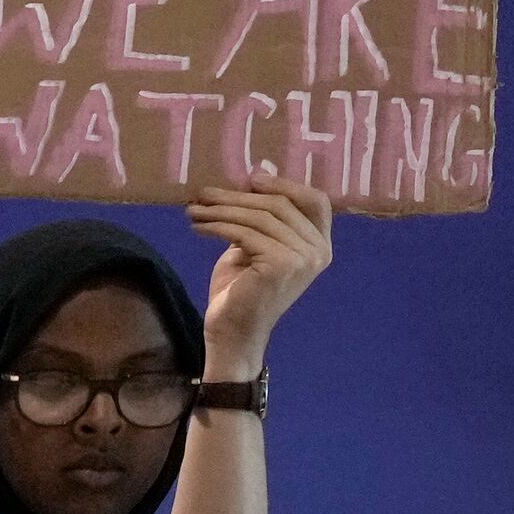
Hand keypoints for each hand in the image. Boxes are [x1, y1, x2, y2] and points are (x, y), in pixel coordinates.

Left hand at [191, 181, 332, 371]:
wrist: (232, 333)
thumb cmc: (240, 291)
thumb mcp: (254, 247)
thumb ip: (261, 220)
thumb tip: (252, 180)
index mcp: (320, 244)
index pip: (315, 202)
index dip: (285, 184)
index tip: (249, 179)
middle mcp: (319, 250)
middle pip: (279, 205)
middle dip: (237, 197)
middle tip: (203, 193)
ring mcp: (304, 258)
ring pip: (259, 217)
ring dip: (220, 210)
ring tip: (193, 210)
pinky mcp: (282, 264)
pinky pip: (245, 233)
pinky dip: (216, 226)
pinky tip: (197, 227)